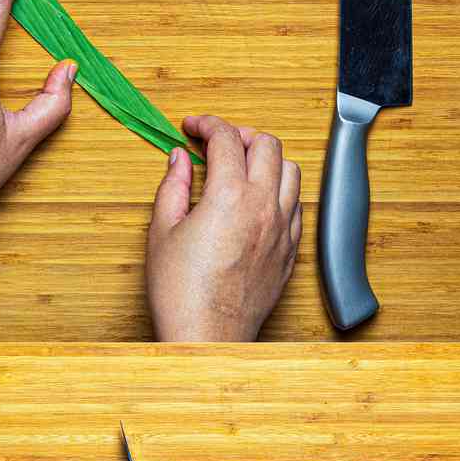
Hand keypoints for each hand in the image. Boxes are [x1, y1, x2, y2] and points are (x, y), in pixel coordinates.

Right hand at [146, 115, 301, 340]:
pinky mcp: (290, 250)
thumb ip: (172, 187)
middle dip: (240, 135)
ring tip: (242, 168)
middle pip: (267, 145)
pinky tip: (258, 200)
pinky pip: (297, 204)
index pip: (226, 139)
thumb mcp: (162, 232)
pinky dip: (280, 190)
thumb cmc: (180, 292)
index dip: (207, 124)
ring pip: (291, 171)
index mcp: (229, 196)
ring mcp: (283, 228)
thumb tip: (179, 159)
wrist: (207, 335)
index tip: (192, 128)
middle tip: (217, 143)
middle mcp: (264, 206)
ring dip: (267, 159)